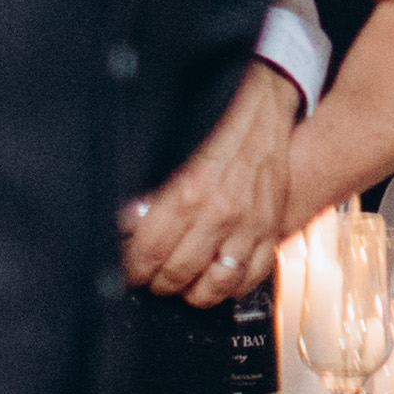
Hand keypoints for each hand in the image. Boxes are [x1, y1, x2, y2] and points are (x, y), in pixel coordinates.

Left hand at [121, 60, 297, 302]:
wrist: (264, 103)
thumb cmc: (215, 118)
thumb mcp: (168, 149)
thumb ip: (144, 190)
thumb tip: (122, 225)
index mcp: (187, 195)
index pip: (146, 254)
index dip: (129, 268)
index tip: (125, 269)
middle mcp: (220, 215)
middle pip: (176, 275)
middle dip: (154, 279)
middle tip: (147, 273)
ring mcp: (249, 226)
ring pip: (214, 286)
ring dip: (190, 290)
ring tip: (178, 282)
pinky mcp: (271, 228)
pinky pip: (252, 276)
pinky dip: (231, 286)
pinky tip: (215, 279)